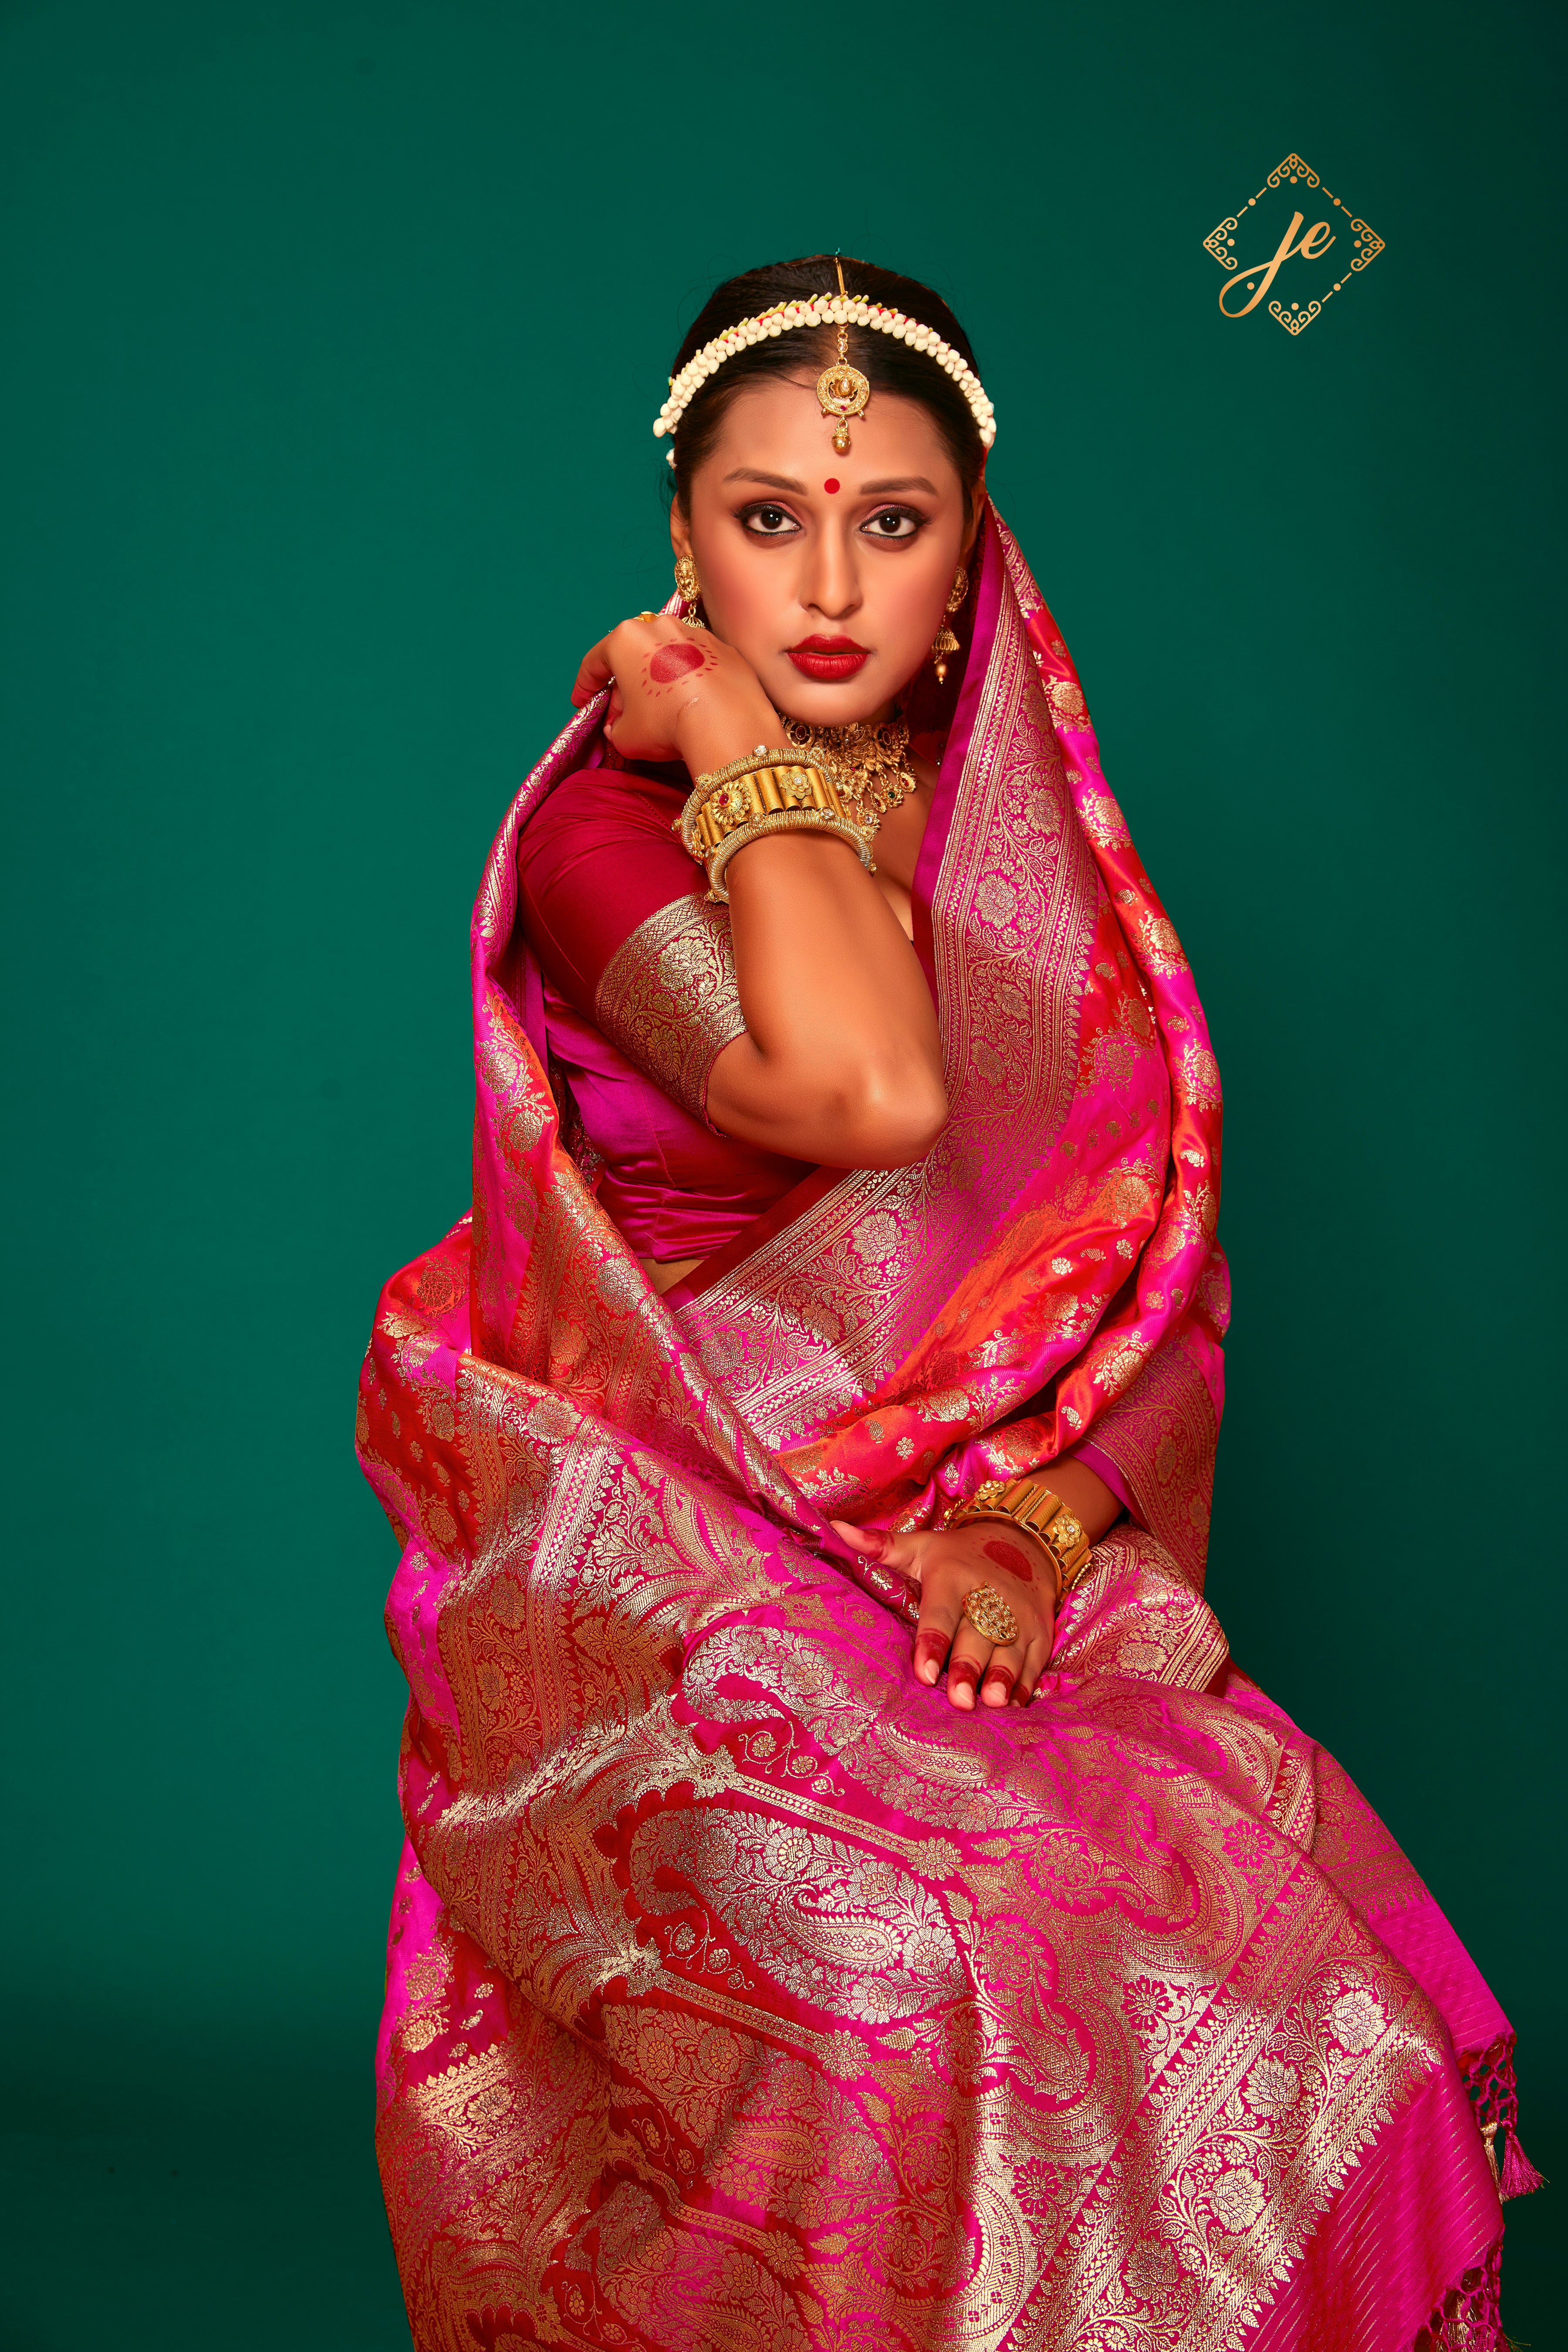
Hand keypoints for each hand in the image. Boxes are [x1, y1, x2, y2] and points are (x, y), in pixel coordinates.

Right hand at [570, 614, 777, 775]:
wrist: (726, 723)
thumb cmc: (666, 724)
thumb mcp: (625, 736)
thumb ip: (615, 726)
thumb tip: (619, 725)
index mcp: (625, 639)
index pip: (595, 663)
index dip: (585, 685)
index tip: (582, 702)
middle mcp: (659, 627)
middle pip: (632, 656)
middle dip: (624, 685)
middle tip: (621, 713)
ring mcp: (694, 633)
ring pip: (665, 656)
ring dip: (657, 679)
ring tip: (658, 709)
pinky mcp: (723, 648)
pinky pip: (696, 665)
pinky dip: (689, 681)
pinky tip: (691, 704)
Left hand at [830, 1517, 1057, 1708]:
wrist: (1025, 1540)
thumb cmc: (960, 1554)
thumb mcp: (921, 1546)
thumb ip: (880, 1546)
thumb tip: (834, 1530)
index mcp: (953, 1578)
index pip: (940, 1615)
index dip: (932, 1643)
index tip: (923, 1672)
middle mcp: (988, 1597)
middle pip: (977, 1638)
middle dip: (969, 1668)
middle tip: (960, 1699)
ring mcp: (1019, 1616)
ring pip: (1010, 1651)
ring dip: (1002, 1677)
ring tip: (993, 1702)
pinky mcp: (1042, 1631)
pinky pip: (1037, 1660)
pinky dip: (1028, 1683)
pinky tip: (1017, 1705)